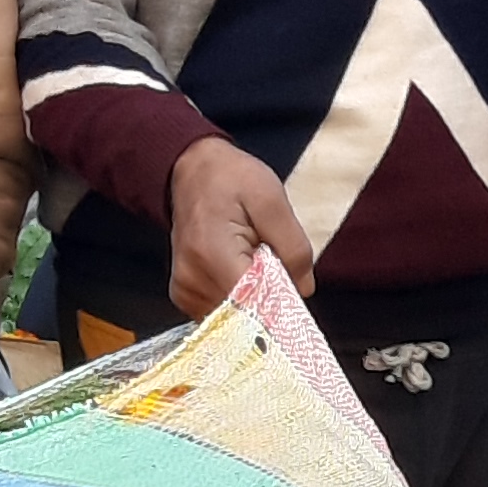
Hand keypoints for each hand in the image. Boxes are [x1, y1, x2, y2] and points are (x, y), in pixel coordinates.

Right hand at [167, 140, 318, 321]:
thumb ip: (293, 247)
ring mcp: (184, 290)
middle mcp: (192, 279)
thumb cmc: (232, 179)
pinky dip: (239, 298)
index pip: (253, 303)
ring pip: (235, 317)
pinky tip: (240, 270)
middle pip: (245, 314)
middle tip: (274, 263)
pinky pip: (222, 311)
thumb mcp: (273, 200)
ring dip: (253, 297)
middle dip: (268, 297)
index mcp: (212, 254)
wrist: (194, 169)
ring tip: (253, 261)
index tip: (294, 290)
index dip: (280, 302)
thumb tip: (303, 289)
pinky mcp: (184, 294)